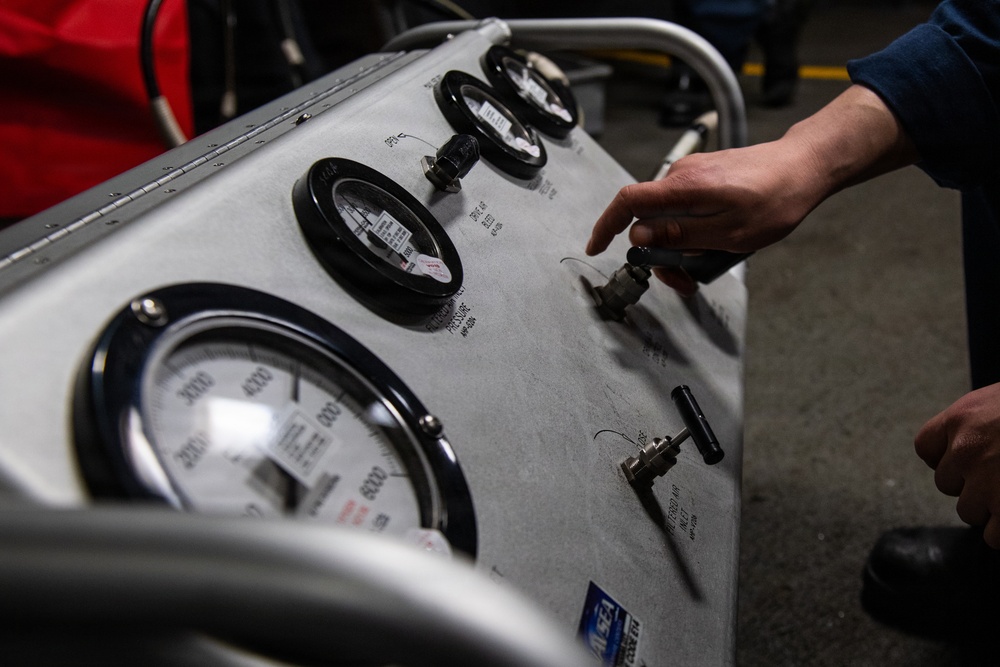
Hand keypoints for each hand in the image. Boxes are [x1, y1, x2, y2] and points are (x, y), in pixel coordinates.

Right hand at [585, 139, 823, 257]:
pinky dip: (693, 230)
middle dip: (661, 253)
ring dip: (681, 244)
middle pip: (650, 219)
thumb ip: (680, 235)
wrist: (805, 167)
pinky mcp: (705, 177)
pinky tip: (719, 239)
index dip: (606, 226)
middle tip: (686, 278)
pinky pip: (685, 208)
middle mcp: (682, 176)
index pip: (627, 202)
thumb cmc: (776, 199)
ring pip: (669, 217)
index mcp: (683, 188)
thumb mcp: (728, 232)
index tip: (597, 246)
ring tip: (714, 258)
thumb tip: (639, 237)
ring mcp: (693, 174)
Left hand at [915, 384, 999, 548]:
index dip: (946, 458)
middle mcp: (966, 450)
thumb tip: (975, 445)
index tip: (966, 462)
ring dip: (991, 509)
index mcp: (962, 418)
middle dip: (973, 485)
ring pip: (968, 511)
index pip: (927, 447)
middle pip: (947, 483)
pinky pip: (994, 536)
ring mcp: (988, 483)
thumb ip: (983, 422)